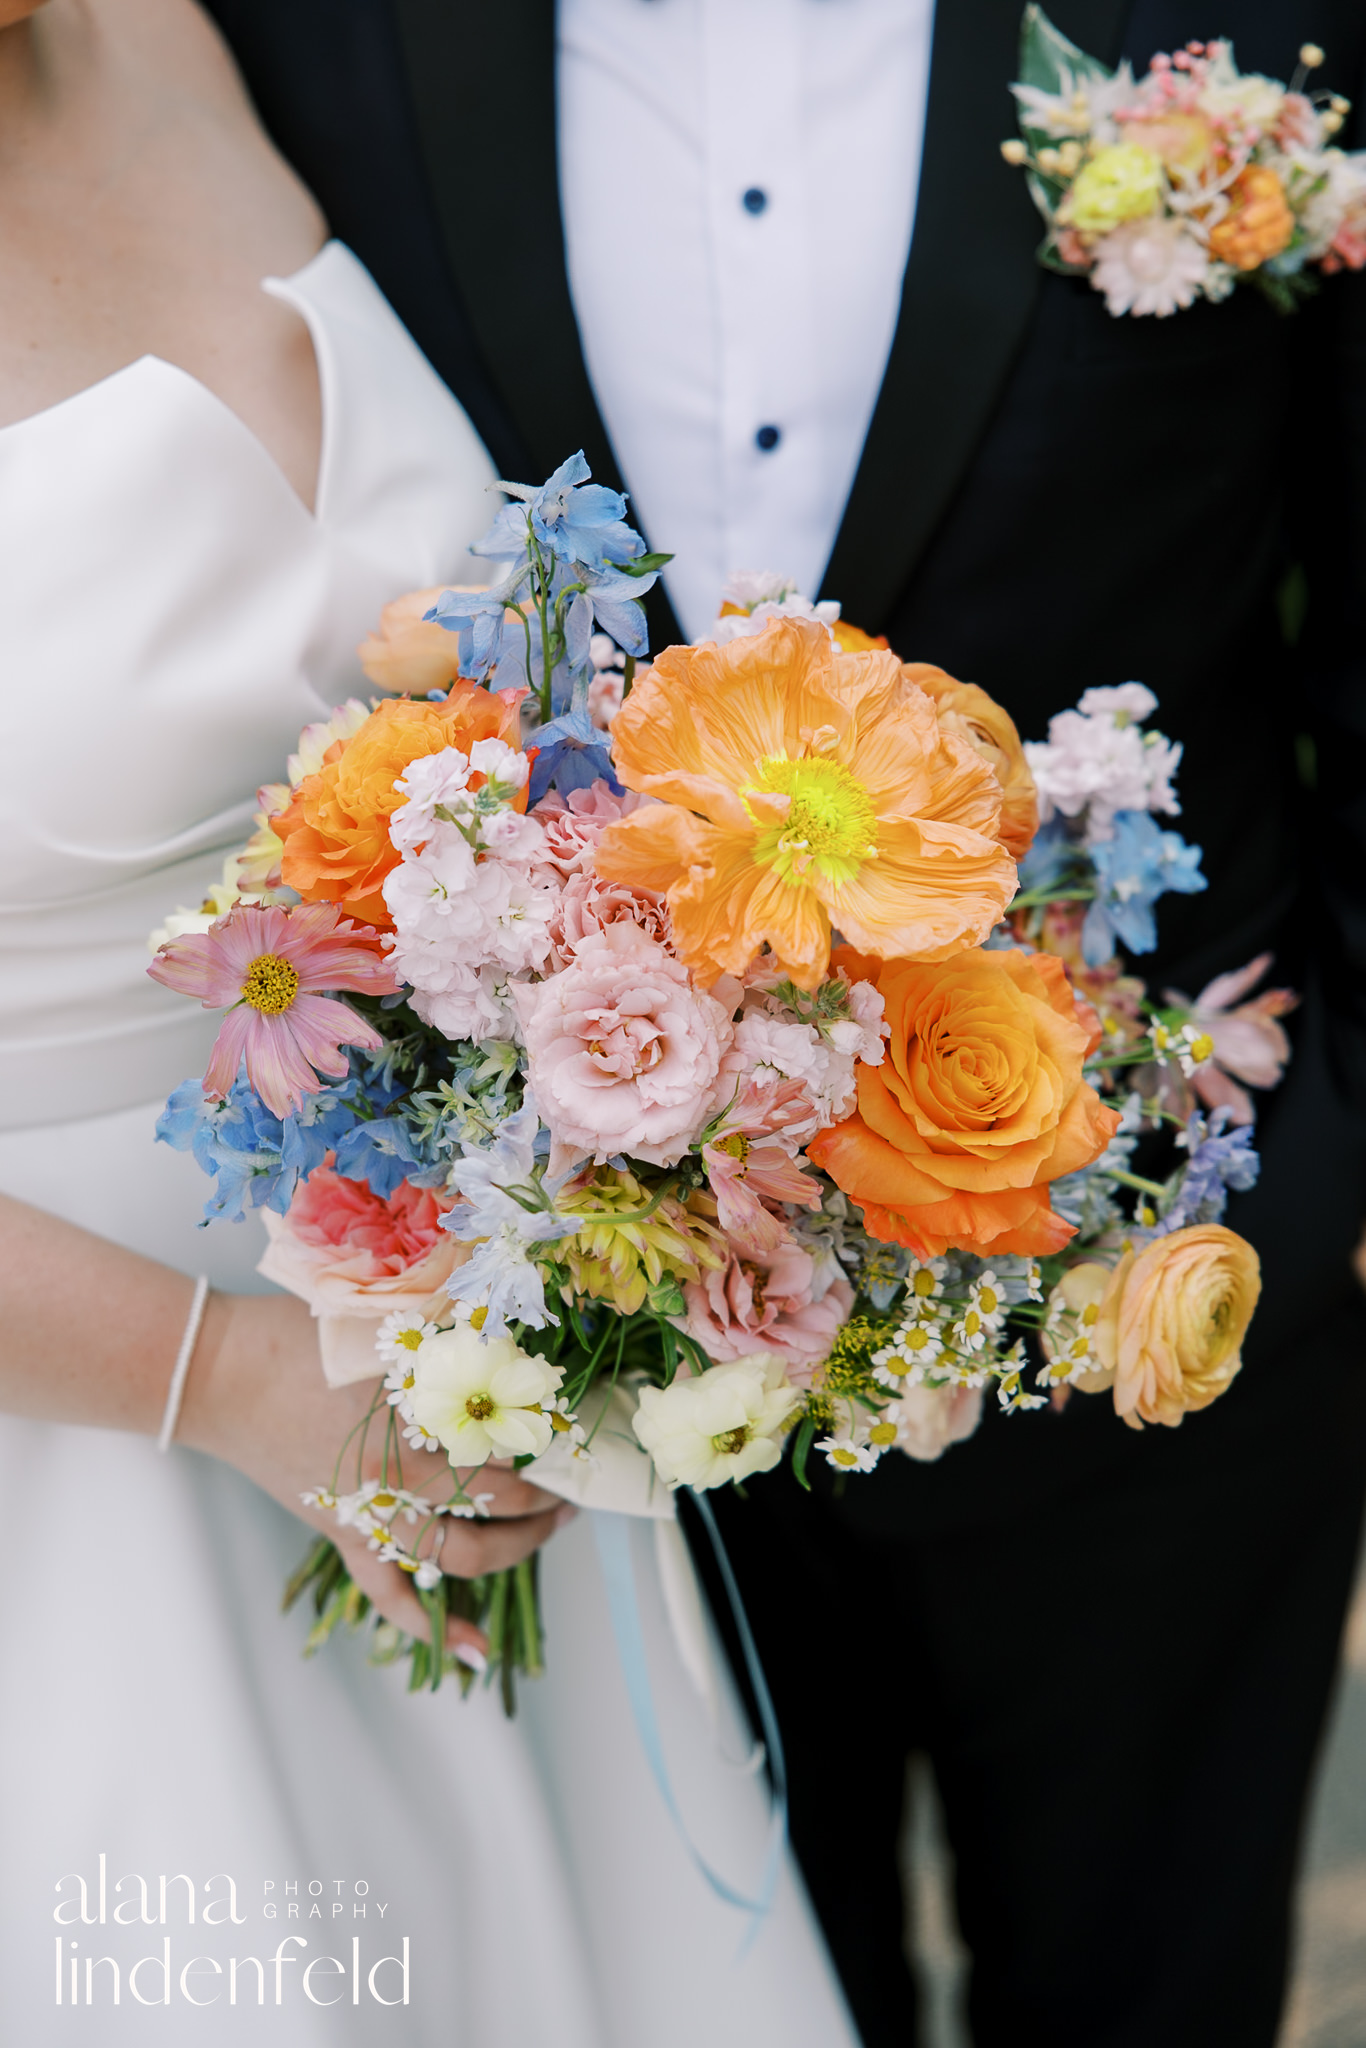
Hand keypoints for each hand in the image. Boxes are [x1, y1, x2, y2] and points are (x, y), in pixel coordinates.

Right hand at [180, 1292, 569, 1658]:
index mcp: (413, 1423)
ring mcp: (369, 1513)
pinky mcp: (343, 1532)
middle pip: (493, 1509)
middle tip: (568, 1490)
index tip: (567, 1439)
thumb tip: (515, 1357)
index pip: (504, 1449)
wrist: (221, 1374)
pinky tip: (474, 1650)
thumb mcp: (386, 1325)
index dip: (546, 1449)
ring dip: (511, 1554)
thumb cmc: (298, 1337)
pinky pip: (388, 1593)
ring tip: (545, 1534)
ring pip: (456, 1557)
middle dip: (541, 1506)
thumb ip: (448, 1343)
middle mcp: (397, 1479)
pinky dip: (428, 1624)